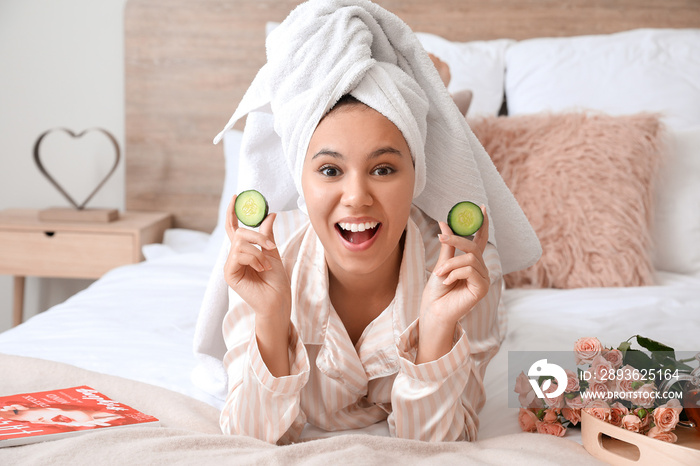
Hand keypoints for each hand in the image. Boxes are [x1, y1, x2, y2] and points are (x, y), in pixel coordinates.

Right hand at [225, 195, 291, 376]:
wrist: (278, 301)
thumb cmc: (277, 282)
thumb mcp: (273, 253)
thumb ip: (267, 235)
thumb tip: (269, 214)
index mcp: (244, 251)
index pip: (234, 228)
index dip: (232, 213)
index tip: (235, 197)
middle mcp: (234, 257)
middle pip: (238, 233)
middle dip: (257, 236)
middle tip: (271, 246)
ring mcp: (231, 265)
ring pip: (240, 243)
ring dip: (258, 251)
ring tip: (267, 265)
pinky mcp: (230, 273)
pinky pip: (239, 254)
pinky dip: (254, 258)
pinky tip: (261, 269)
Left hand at [416, 206, 489, 361]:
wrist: (433, 310)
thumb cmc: (436, 291)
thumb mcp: (441, 263)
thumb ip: (447, 245)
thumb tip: (445, 222)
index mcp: (471, 262)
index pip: (480, 240)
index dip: (483, 224)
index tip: (482, 208)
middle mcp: (480, 269)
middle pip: (474, 247)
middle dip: (456, 240)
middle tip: (441, 237)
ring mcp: (483, 279)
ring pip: (469, 259)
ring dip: (450, 264)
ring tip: (440, 274)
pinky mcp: (482, 288)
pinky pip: (470, 271)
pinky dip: (455, 273)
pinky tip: (447, 282)